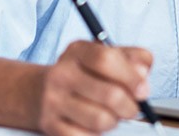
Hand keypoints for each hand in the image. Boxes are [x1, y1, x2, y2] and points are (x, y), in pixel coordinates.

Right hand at [37, 40, 152, 135]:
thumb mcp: (102, 54)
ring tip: (111, 115)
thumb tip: (143, 73)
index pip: (106, 59)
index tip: (143, 90)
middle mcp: (62, 73)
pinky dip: (97, 134)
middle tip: (131, 108)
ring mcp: (53, 100)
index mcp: (77, 51)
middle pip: (110, 95)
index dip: (131, 77)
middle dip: (130, 107)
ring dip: (114, 121)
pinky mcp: (50, 124)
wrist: (35, 90)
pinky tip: (93, 125)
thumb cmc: (80, 73)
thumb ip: (131, 57)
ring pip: (101, 120)